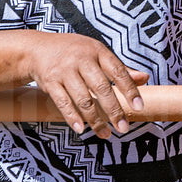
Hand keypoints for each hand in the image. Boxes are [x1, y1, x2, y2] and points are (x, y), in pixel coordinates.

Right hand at [24, 32, 148, 137]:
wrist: (37, 48)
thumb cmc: (74, 52)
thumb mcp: (97, 53)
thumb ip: (120, 68)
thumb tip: (145, 78)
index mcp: (98, 51)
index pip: (118, 72)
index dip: (130, 90)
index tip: (139, 107)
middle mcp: (82, 60)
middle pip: (101, 88)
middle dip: (114, 110)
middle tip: (124, 128)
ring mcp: (64, 71)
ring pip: (83, 98)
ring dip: (95, 119)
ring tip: (106, 134)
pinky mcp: (50, 82)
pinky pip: (63, 102)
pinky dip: (72, 117)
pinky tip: (81, 129)